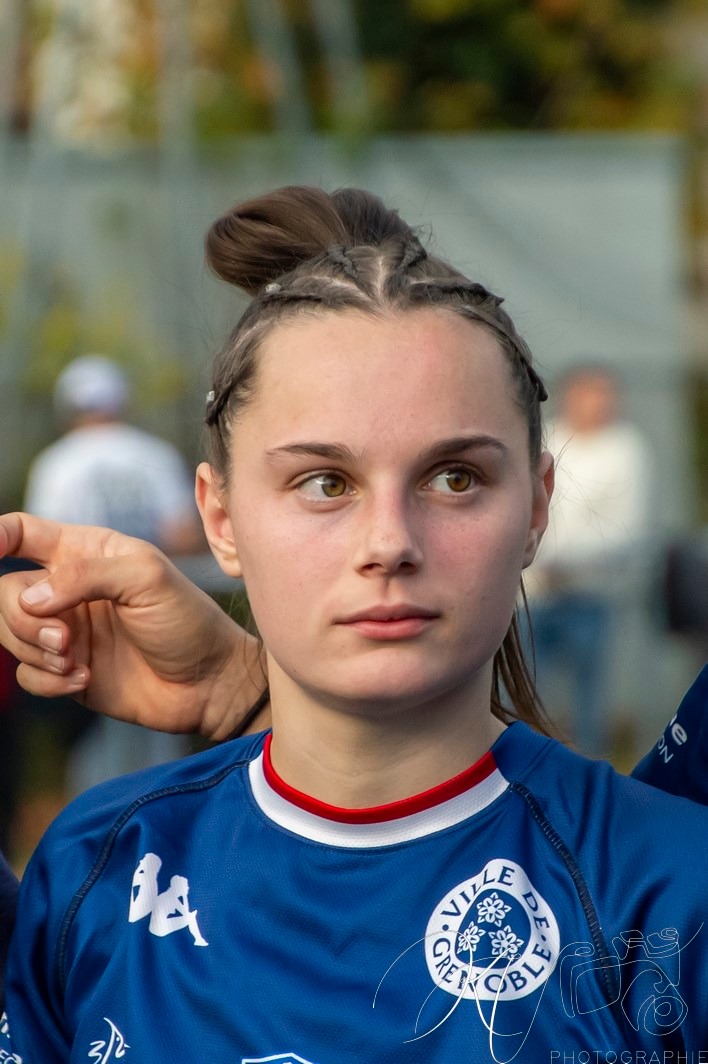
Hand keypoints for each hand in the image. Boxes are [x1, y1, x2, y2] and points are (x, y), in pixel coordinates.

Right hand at [0, 513, 267, 740]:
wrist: (210, 682)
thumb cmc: (188, 620)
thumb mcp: (147, 578)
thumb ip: (85, 576)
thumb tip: (31, 599)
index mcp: (86, 553)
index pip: (23, 533)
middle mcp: (68, 590)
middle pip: (7, 593)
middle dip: (24, 619)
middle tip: (66, 639)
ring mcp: (67, 633)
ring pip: (10, 635)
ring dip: (35, 651)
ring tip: (76, 662)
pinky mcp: (67, 672)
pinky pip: (28, 675)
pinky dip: (46, 681)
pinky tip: (84, 681)